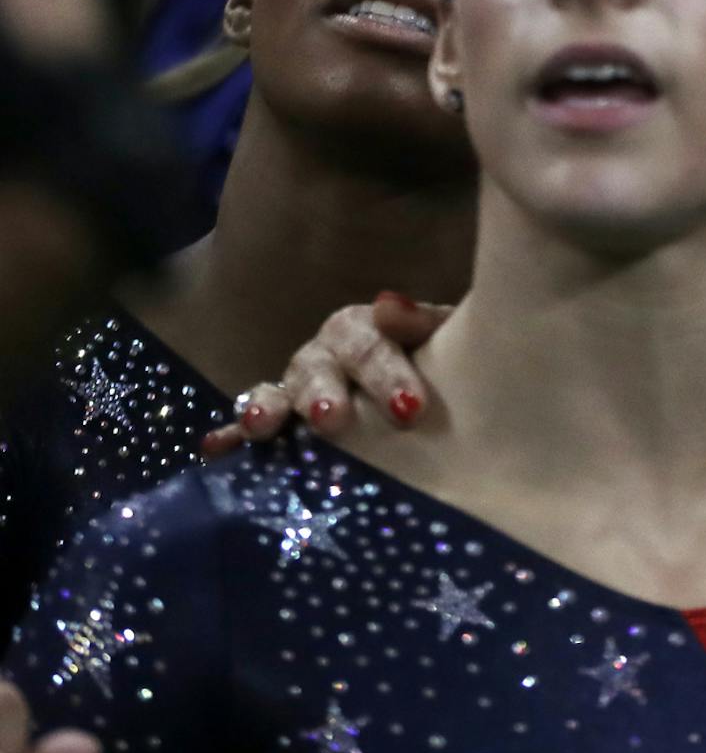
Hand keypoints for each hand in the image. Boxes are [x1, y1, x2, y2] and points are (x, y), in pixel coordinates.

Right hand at [204, 292, 451, 454]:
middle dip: (323, 395)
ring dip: (269, 407)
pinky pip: (250, 423)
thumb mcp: (443, 336)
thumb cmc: (439, 360)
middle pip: (318, 369)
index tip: (409, 409)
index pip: (369, 343)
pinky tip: (216, 447)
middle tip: (332, 421)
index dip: (387, 375)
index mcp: (364, 329)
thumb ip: (425, 322)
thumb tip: (388, 306)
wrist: (436, 383)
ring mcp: (298, 387)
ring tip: (261, 425)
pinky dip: (232, 434)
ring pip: (281, 393)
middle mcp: (325, 355)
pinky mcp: (281, 418)